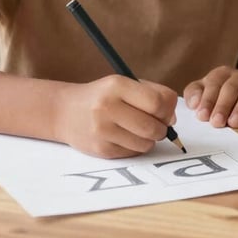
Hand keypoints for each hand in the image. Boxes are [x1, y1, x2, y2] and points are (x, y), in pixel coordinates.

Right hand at [54, 75, 177, 158]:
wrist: (65, 111)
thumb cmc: (104, 96)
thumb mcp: (125, 84)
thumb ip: (153, 95)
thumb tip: (172, 119)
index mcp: (117, 86)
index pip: (158, 102)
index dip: (167, 109)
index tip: (164, 111)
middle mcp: (107, 107)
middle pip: (153, 126)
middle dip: (162, 128)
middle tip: (157, 125)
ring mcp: (102, 130)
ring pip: (145, 143)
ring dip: (150, 140)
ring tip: (140, 130)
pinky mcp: (100, 150)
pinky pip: (133, 153)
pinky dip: (136, 147)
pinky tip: (126, 137)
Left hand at [183, 66, 237, 127]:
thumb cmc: (218, 98)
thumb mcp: (202, 92)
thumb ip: (194, 94)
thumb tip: (194, 103)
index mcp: (223, 74)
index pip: (215, 84)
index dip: (208, 100)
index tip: (203, 116)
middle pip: (235, 88)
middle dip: (227, 106)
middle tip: (221, 123)